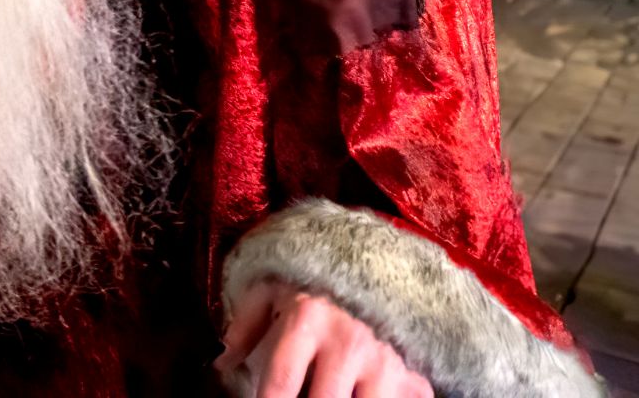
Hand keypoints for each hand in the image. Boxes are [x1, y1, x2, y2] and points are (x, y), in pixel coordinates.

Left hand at [219, 283, 428, 397]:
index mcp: (308, 319)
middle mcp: (348, 342)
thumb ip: (246, 325)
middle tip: (298, 397)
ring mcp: (387, 362)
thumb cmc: (318, 274)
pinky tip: (360, 395)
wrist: (383, 255)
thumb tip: (222, 364)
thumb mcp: (275, 286)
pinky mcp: (416, 375)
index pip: (280, 382)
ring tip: (330, 394)